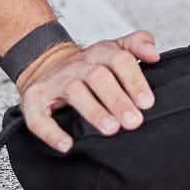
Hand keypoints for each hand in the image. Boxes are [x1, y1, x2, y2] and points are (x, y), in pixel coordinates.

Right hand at [17, 29, 160, 152]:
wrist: (45, 64)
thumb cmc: (88, 64)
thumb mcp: (114, 48)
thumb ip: (138, 44)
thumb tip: (154, 54)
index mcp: (100, 53)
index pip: (120, 60)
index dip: (134, 81)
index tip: (147, 102)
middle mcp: (78, 65)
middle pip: (99, 76)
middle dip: (118, 99)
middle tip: (134, 121)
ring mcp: (55, 82)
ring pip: (75, 92)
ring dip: (94, 111)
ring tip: (111, 128)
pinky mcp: (34, 100)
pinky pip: (39, 117)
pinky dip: (52, 132)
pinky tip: (67, 145)